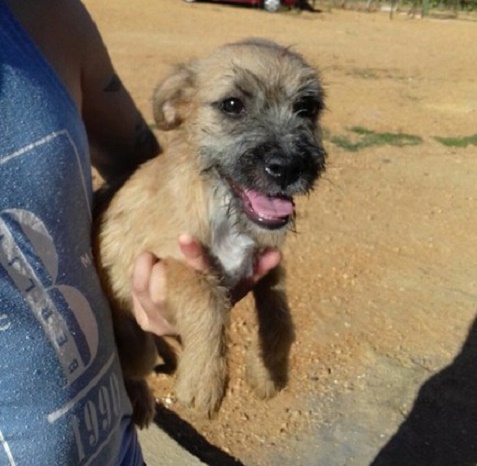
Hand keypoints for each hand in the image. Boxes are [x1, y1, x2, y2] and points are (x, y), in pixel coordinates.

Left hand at [131, 234, 280, 335]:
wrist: (202, 330)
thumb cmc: (218, 298)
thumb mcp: (237, 284)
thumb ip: (255, 269)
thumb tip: (276, 253)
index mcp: (212, 301)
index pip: (205, 279)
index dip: (196, 258)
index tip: (184, 237)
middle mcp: (188, 315)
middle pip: (167, 294)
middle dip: (158, 272)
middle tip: (155, 254)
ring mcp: (166, 324)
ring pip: (148, 300)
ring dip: (143, 277)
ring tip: (147, 257)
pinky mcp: (151, 325)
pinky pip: (137, 306)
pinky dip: (137, 287)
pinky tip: (141, 270)